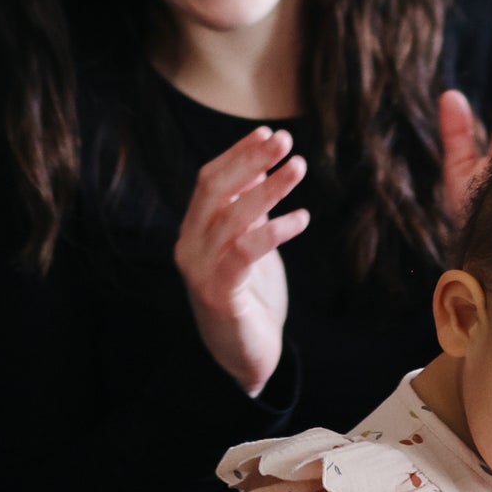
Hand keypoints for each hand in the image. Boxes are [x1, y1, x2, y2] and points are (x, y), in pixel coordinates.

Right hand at [172, 125, 309, 396]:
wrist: (243, 359)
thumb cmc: (250, 299)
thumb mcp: (249, 246)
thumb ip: (249, 210)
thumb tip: (264, 164)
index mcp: (194, 231)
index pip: (209, 181)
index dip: (238, 154)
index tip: (268, 131)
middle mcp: (189, 246)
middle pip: (215, 190)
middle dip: (251, 160)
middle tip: (286, 141)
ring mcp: (200, 271)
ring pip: (232, 217)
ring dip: (269, 189)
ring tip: (299, 167)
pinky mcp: (219, 294)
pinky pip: (244, 253)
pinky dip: (273, 231)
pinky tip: (301, 218)